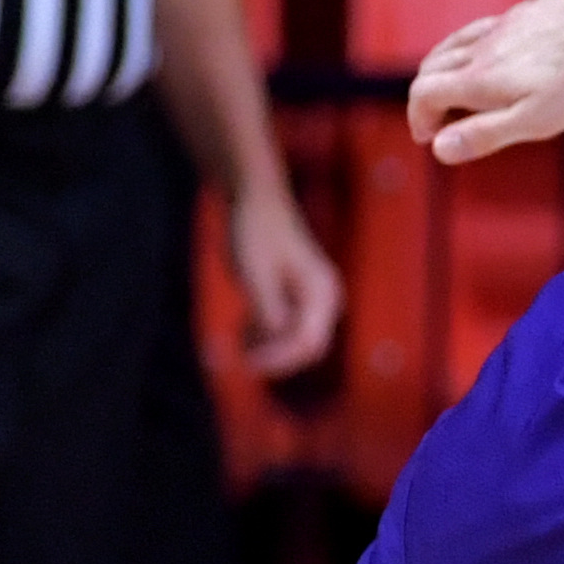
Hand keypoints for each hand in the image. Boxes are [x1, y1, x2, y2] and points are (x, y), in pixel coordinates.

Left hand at [225, 181, 341, 377]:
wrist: (255, 200)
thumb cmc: (254, 232)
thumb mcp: (255, 274)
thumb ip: (268, 311)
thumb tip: (275, 342)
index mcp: (322, 291)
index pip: (308, 343)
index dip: (279, 360)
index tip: (245, 362)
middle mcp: (326, 298)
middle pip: (308, 348)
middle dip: (275, 357)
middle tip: (240, 355)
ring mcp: (314, 300)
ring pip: (296, 343)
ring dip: (267, 347)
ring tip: (238, 333)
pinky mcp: (299, 300)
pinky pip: (287, 332)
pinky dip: (265, 335)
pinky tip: (243, 324)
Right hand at [408, 0, 563, 164]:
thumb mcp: (535, 120)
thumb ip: (484, 134)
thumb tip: (439, 148)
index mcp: (480, 78)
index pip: (424, 93)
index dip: (419, 118)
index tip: (430, 137)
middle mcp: (482, 48)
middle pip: (431, 67)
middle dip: (425, 96)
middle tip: (438, 121)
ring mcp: (502, 26)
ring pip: (452, 45)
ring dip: (441, 70)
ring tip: (454, 91)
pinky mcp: (522, 14)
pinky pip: (479, 29)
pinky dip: (466, 47)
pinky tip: (488, 56)